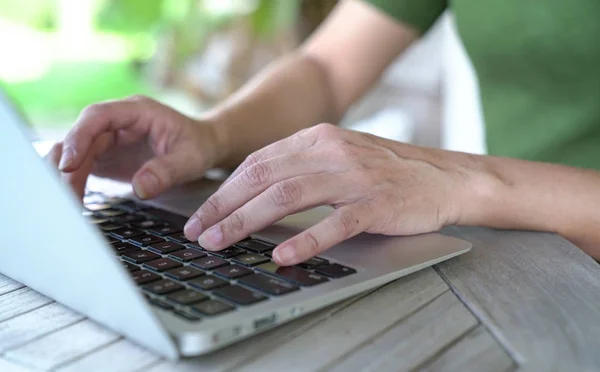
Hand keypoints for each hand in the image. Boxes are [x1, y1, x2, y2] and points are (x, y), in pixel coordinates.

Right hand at [47, 95, 225, 199]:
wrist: (204, 146)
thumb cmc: (198, 146)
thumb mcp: (190, 159)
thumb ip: (167, 171)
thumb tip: (140, 189)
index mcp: (136, 111)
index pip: (97, 116)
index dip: (79, 137)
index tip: (70, 165)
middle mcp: (118, 121)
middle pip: (81, 137)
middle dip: (69, 165)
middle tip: (66, 195)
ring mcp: (110, 138)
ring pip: (76, 152)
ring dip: (68, 176)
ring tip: (70, 203)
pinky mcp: (107, 155)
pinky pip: (83, 166)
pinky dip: (76, 182)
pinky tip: (76, 201)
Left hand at [184, 123, 490, 265]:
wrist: (445, 177)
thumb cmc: (387, 172)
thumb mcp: (339, 156)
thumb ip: (300, 167)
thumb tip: (251, 195)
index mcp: (318, 138)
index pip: (258, 162)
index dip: (225, 189)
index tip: (201, 213)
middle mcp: (331, 151)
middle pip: (264, 176)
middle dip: (224, 206)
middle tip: (198, 232)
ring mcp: (354, 177)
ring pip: (288, 195)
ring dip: (248, 221)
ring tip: (221, 242)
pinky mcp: (376, 204)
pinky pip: (334, 222)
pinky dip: (305, 240)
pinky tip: (281, 255)